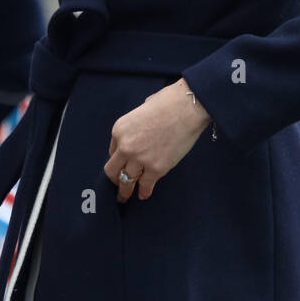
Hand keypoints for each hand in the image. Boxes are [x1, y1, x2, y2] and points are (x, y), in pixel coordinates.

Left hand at [103, 78, 210, 202]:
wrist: (187, 108)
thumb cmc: (168, 103)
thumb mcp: (141, 110)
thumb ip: (137, 124)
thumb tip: (141, 130)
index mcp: (119, 130)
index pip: (112, 151)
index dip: (119, 158)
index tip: (124, 163)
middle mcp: (125, 146)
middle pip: (112, 170)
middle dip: (115, 178)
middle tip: (117, 185)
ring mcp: (140, 159)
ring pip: (125, 182)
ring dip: (125, 191)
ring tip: (124, 197)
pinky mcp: (157, 169)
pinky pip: (145, 186)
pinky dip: (144, 192)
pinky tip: (144, 195)